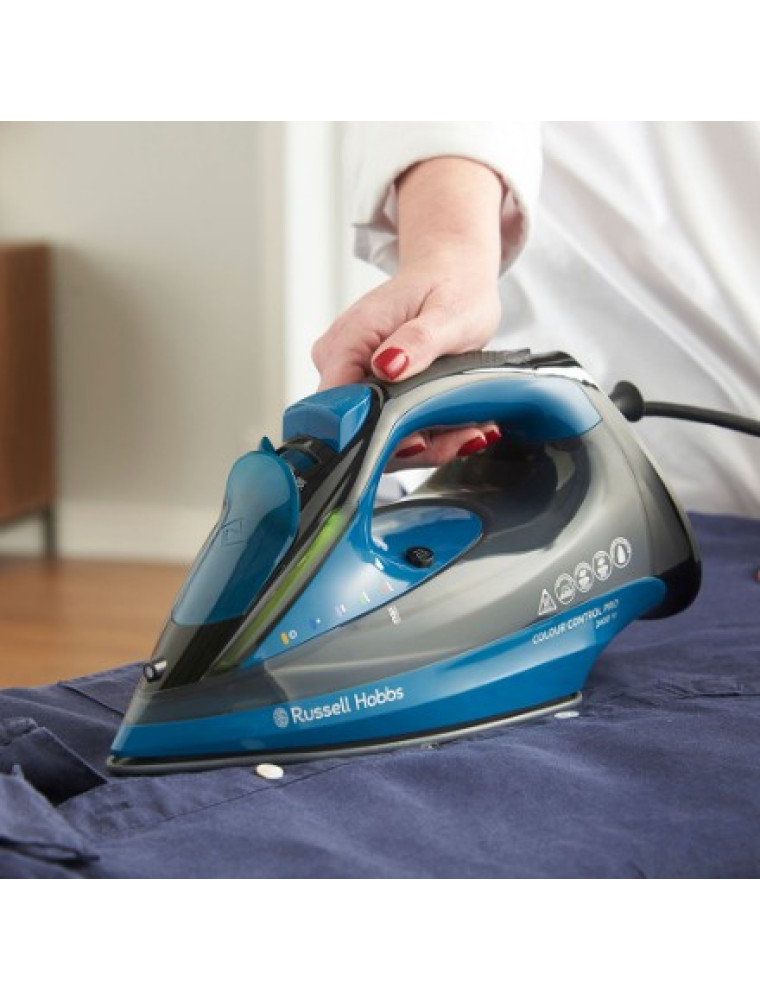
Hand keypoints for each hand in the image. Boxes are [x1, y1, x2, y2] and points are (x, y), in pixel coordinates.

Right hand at [312, 254, 502, 466]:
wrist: (452, 274)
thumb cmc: (452, 288)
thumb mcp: (448, 314)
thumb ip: (417, 341)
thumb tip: (386, 366)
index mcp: (351, 338)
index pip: (336, 405)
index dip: (372, 432)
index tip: (420, 439)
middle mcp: (340, 359)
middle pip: (357, 426)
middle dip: (412, 442)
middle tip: (464, 436)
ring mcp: (351, 374)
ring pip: (375, 432)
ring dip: (426, 443)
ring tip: (470, 431)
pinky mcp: (366, 386)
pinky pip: (388, 423)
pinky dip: (425, 431)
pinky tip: (461, 427)